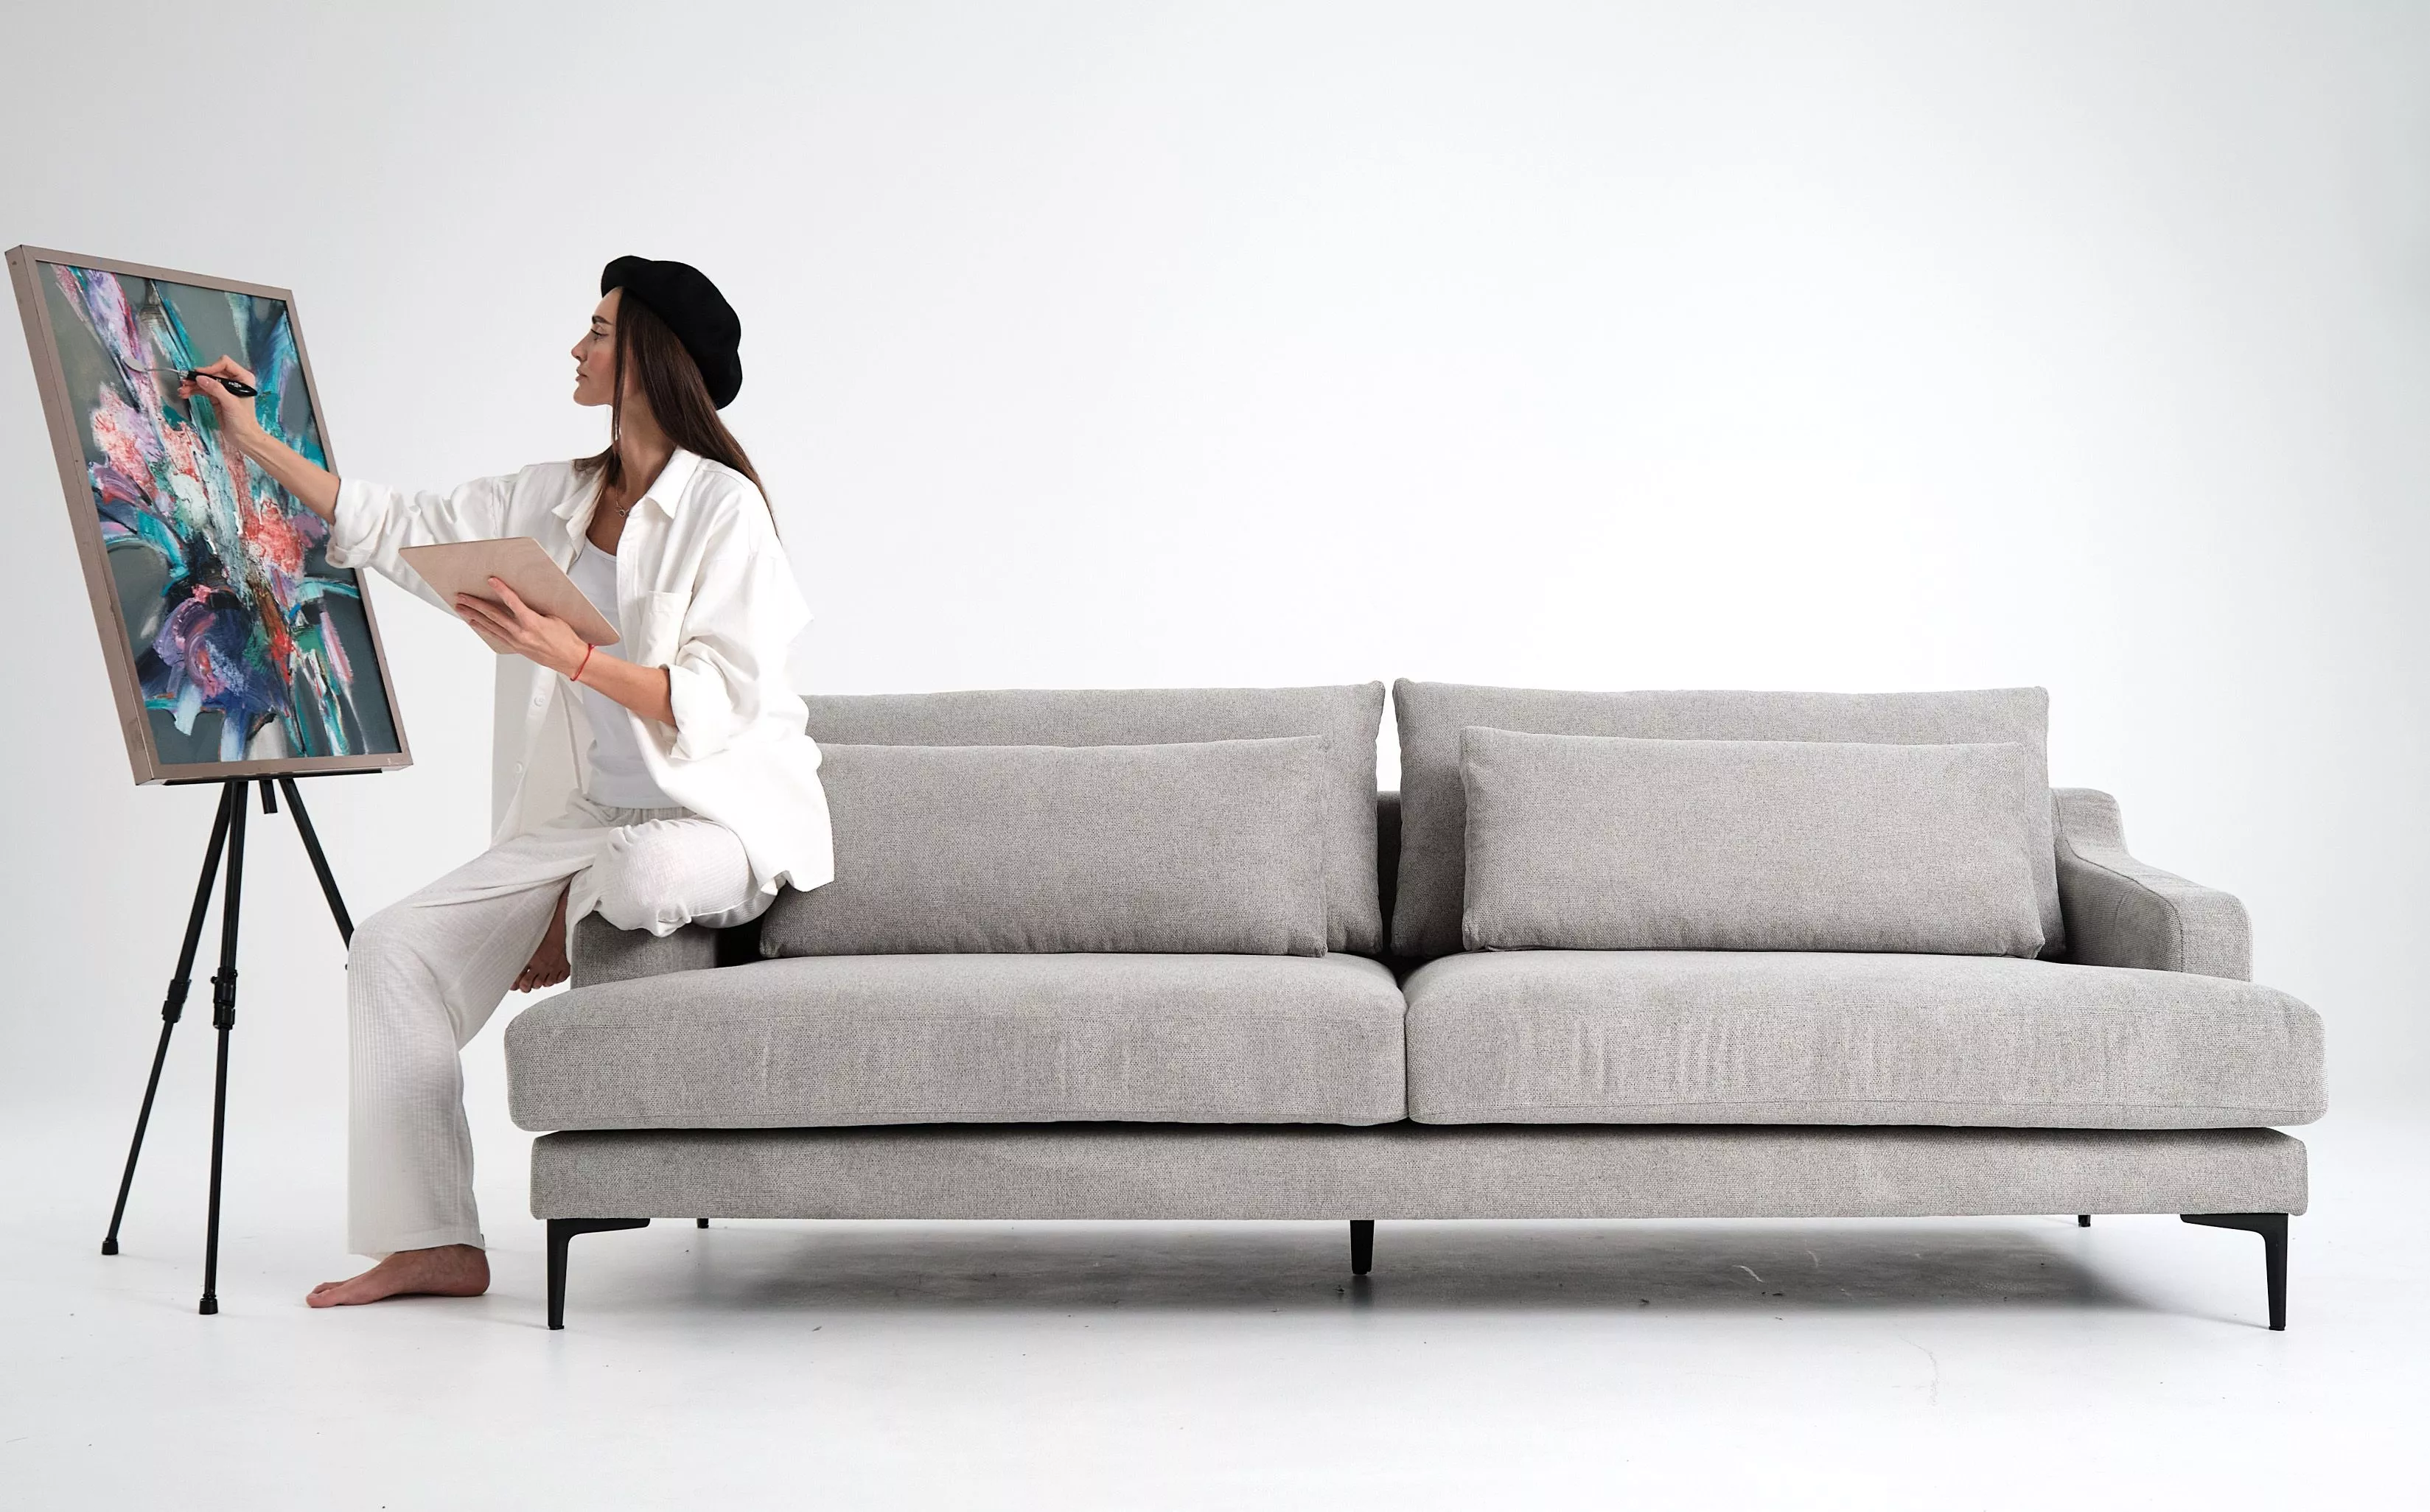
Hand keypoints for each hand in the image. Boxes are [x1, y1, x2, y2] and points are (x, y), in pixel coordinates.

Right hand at [179, 357, 263, 447]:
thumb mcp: (230, 403)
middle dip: (198, 377)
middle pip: (212, 372)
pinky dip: (194, 391)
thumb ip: (216, 389)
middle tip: (184, 382)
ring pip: (205, 381)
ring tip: (182, 390)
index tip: (200, 375)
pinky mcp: (216, 397)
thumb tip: (200, 378)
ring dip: (193, 385)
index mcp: (243, 378)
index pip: (225, 364)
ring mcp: (224, 389)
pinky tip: (185, 393)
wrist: (243, 438)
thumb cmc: (243, 421)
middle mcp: (234, 381)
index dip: (211, 367)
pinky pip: (203, 390)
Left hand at [455, 575, 590, 677]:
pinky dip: (483, 628)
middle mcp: (521, 633)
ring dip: (474, 615)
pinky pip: (495, 635)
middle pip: (493, 615)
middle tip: (463, 597)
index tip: (491, 581)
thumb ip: (535, 609)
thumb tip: (522, 600)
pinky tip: (475, 623)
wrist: (570, 659)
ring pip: (490, 626)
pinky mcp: (516, 647)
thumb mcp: (554, 618)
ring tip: (461, 608)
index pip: (512, 602)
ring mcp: (516, 641)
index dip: (501, 590)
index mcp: (532, 623)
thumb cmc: (566, 640)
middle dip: (476, 604)